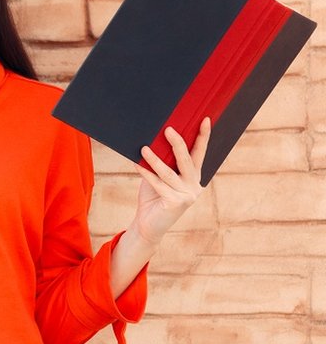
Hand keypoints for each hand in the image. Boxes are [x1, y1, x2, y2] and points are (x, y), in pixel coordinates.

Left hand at [131, 117, 211, 244]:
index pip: (199, 153)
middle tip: (168, 129)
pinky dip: (146, 173)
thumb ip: (163, 162)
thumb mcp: (160, 176)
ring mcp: (186, 195)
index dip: (203, 137)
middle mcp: (194, 185)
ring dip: (155, 159)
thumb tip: (153, 140)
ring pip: (169, 172)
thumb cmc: (153, 197)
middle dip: (178, 143)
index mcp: (194, 176)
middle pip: (187, 160)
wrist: (149, 224)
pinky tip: (136, 163)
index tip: (205, 119)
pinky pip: (157, 183)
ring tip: (144, 147)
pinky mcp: (175, 203)